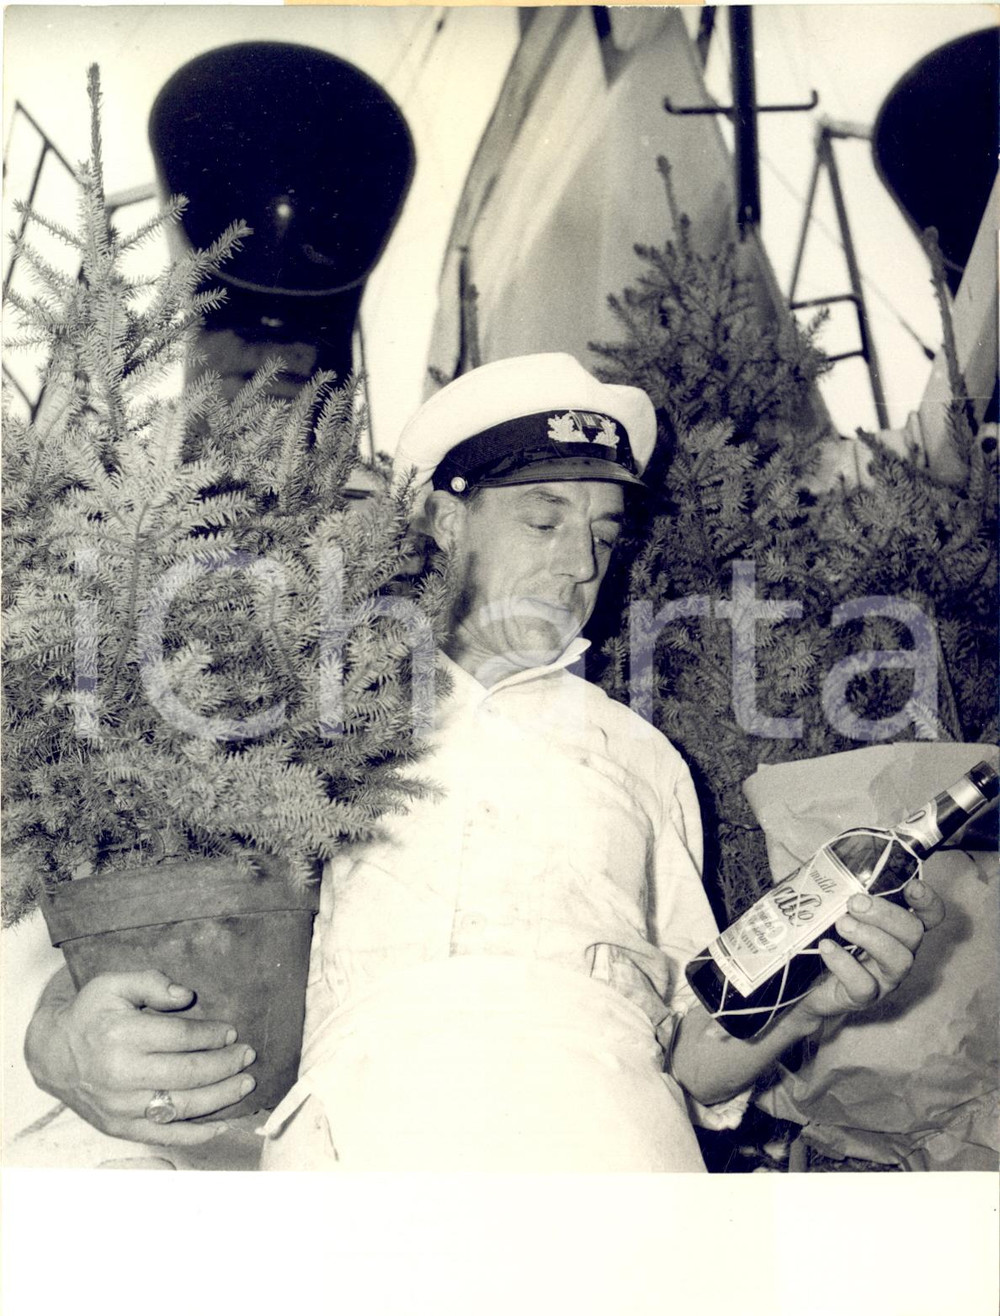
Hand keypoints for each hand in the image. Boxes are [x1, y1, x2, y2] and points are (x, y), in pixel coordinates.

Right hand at [25, 967, 256, 1145]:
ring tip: (245, 1084)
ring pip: (182, 1106)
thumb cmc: (90, 1014)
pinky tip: (221, 1124)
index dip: (212, 1034)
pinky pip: (163, 1135)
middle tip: (248, 1056)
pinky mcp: (119, 1127)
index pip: (181, 1037)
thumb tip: (186, 996)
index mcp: (122, 1035)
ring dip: (220, 1097)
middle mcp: (121, 1075)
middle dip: (225, 1064)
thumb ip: (152, 982)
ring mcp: (120, 1106)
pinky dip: (195, 1134)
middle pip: (188, 1073)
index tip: (232, 1031)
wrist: (51, 1054)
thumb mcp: (114, 984)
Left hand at [797, 878, 945, 1023]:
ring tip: (841, 924)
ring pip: (898, 960)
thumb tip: (827, 864)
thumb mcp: (833, 912)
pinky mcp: (862, 998)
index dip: (928, 901)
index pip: (929, 916)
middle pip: (913, 932)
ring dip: (870, 937)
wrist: (803, 986)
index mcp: (896, 929)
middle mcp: (898, 952)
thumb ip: (839, 891)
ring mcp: (884, 978)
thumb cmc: (825, 939)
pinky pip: (864, 985)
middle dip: (886, 914)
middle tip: (854, 902)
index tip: (911, 887)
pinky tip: (826, 948)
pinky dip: (845, 964)